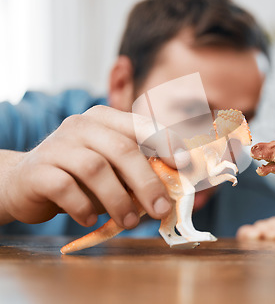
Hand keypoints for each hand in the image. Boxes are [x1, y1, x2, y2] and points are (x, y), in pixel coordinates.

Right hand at [0, 105, 187, 227]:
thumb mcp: (111, 168)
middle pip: (122, 149)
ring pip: (95, 169)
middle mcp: (81, 126)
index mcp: (105, 119)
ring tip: (130, 222)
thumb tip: (172, 191)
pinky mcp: (37, 170)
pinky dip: (83, 207)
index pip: (140, 125)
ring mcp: (57, 146)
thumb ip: (137, 172)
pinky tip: (91, 219)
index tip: (183, 164)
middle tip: (160, 208)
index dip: (165, 142)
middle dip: (146, 182)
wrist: (24, 181)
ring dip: (118, 200)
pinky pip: (65, 188)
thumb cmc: (79, 176)